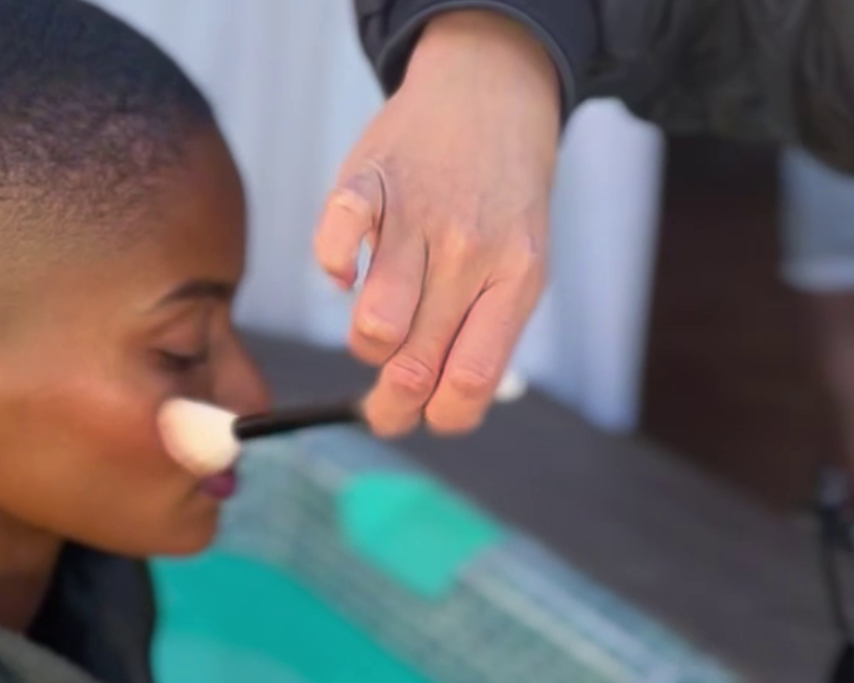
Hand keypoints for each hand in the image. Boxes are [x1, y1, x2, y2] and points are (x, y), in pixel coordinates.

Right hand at [315, 12, 560, 436]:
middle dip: (390, 407)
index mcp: (515, 281)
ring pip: (375, 327)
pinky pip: (333, 247)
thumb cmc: (501, 202)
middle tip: (382, 410)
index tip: (423, 417)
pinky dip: (332, 270)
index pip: (470, 381)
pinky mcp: (369, 179)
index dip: (438, 416)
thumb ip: (487, 335)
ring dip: (367, 345)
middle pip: (414, 366)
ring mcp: (418, 214)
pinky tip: (349, 269)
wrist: (491, 94)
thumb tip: (438, 410)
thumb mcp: (521, 267)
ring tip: (381, 328)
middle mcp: (470, 252)